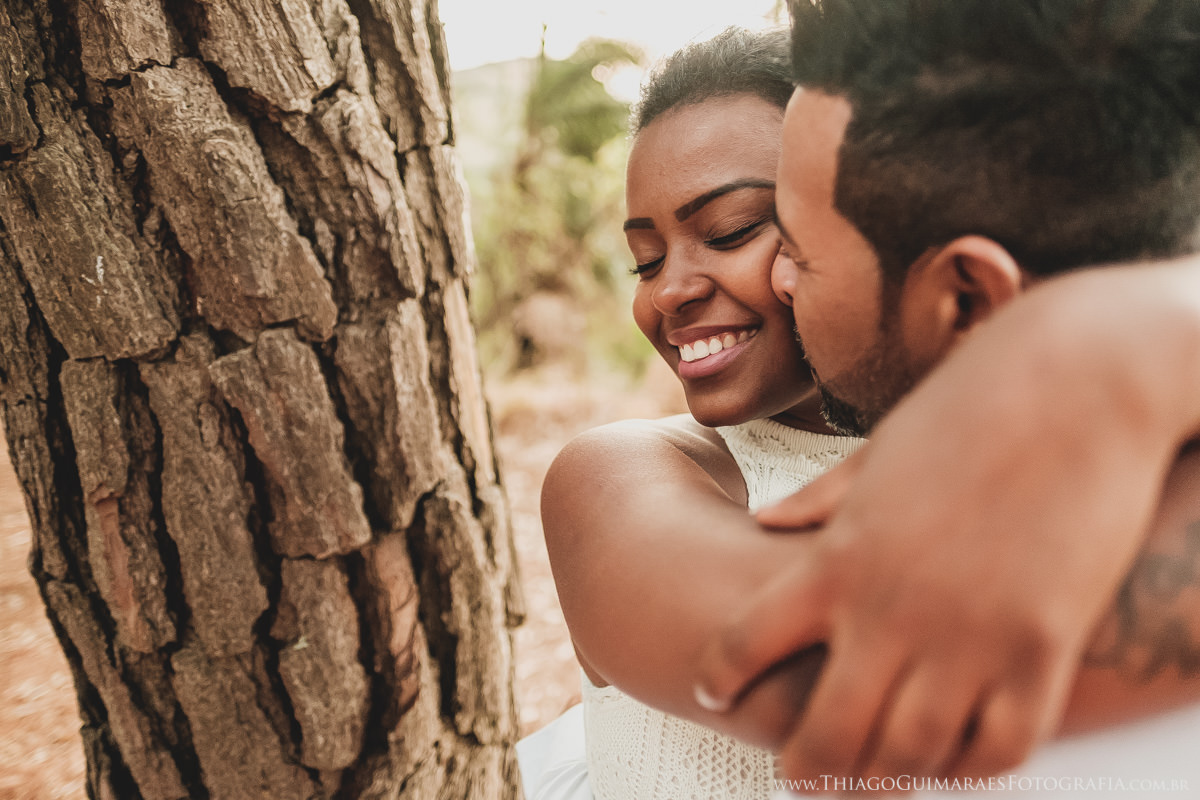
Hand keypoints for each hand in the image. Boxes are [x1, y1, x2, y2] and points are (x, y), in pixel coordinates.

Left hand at [696, 265, 1191, 783]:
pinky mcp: (1045, 645)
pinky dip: (973, 766)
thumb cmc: (969, 405)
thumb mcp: (876, 452)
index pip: (746, 641)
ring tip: (871, 780)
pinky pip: (1002, 744)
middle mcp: (892, 609)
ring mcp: (970, 635)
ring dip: (884, 780)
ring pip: (911, 755)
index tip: (710, 692)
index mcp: (838, 557)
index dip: (721, 676)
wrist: (1078, 381)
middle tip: (799, 774)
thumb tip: (766, 521)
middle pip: (829, 732)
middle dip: (806, 767)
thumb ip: (820, 501)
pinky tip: (955, 757)